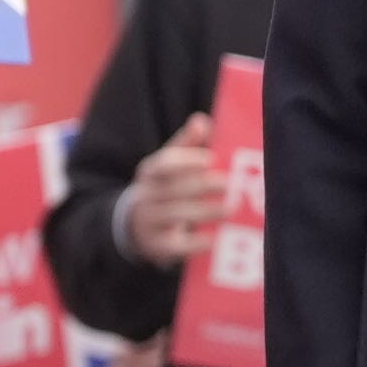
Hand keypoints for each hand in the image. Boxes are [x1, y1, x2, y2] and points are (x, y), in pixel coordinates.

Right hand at [124, 111, 220, 265]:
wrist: (134, 226)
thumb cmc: (164, 187)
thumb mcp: (168, 164)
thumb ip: (187, 143)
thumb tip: (202, 120)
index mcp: (150, 172)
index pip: (163, 164)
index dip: (185, 161)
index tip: (210, 159)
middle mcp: (146, 196)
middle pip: (174, 189)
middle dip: (202, 186)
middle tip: (231, 184)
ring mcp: (150, 222)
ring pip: (176, 214)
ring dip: (206, 211)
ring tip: (232, 207)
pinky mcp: (158, 246)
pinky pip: (176, 245)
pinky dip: (195, 242)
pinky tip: (215, 238)